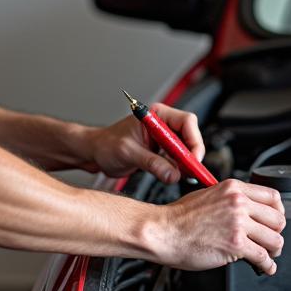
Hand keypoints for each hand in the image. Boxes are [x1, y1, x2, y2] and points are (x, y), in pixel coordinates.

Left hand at [85, 102, 204, 182]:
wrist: (95, 153)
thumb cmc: (106, 145)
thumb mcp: (128, 153)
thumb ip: (151, 163)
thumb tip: (173, 174)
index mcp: (156, 115)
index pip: (186, 121)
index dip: (194, 140)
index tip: (194, 158)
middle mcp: (163, 124)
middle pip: (190, 136)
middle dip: (192, 154)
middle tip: (193, 172)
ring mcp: (163, 139)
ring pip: (186, 149)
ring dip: (187, 163)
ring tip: (185, 176)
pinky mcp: (162, 152)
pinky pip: (178, 159)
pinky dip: (180, 169)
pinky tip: (177, 176)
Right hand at [156, 180, 285, 274]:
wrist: (164, 232)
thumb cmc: (179, 217)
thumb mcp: (208, 195)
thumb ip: (230, 200)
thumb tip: (246, 211)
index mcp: (233, 188)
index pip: (273, 196)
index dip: (278, 212)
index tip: (274, 221)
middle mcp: (238, 203)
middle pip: (278, 219)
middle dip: (276, 233)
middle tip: (271, 242)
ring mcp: (238, 223)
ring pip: (275, 239)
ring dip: (273, 251)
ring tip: (268, 255)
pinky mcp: (235, 244)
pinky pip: (263, 257)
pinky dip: (267, 266)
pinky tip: (264, 267)